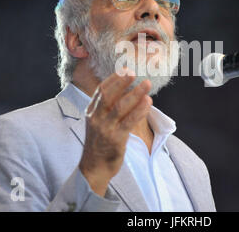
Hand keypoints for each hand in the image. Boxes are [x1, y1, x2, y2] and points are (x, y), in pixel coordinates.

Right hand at [79, 70, 151, 196]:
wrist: (94, 168)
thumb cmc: (100, 143)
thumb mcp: (98, 123)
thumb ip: (107, 108)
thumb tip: (125, 91)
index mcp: (91, 112)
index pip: (101, 91)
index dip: (113, 79)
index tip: (125, 70)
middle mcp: (96, 119)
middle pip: (109, 96)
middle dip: (122, 82)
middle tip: (134, 72)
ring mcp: (105, 129)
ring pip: (120, 107)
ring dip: (135, 94)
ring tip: (147, 85)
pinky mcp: (115, 140)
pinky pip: (129, 122)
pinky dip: (139, 111)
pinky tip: (148, 103)